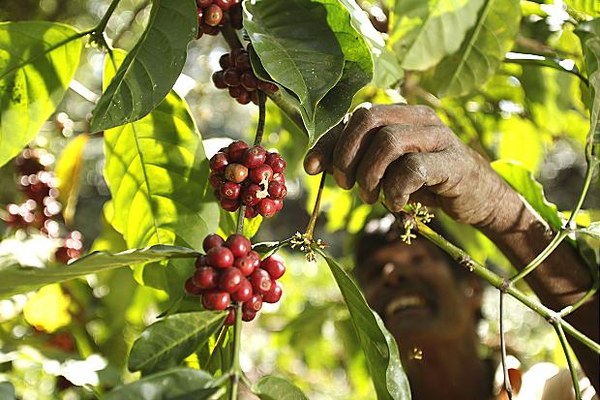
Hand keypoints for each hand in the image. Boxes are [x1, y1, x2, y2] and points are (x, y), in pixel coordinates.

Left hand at [303, 104, 509, 226]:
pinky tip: (396, 204)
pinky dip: (395, 191)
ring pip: (388, 142)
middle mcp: (419, 118)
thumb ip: (355, 162)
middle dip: (347, 155)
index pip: (355, 117)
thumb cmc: (426, 182)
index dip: (329, 142)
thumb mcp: (386, 170)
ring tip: (371, 197)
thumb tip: (313, 164)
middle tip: (346, 185)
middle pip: (368, 119)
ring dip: (370, 176)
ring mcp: (439, 137)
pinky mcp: (453, 162)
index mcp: (400, 114)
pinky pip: (413, 170)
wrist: (477, 197)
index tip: (312, 168)